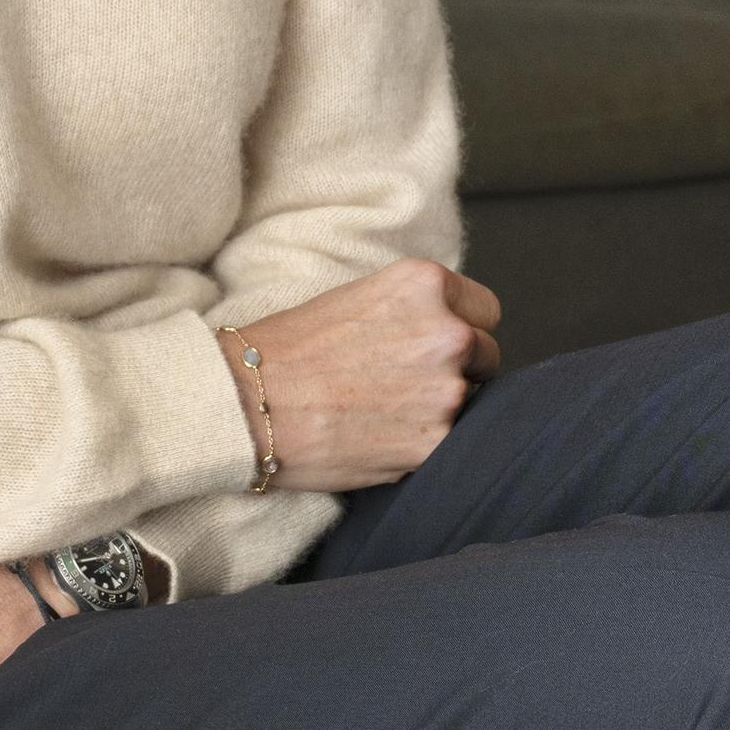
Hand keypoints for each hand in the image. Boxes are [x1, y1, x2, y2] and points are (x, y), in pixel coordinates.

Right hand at [229, 258, 502, 492]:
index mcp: (424, 284)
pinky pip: (448, 444)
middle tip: (403, 382)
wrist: (244, 401)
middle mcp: (447, 332)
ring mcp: (446, 391)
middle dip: (456, 369)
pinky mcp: (433, 443)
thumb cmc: (286, 348)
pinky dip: (421, 444)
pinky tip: (380, 437)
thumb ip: (411, 310)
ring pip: (469, 404)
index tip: (433, 344)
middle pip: (485, 357)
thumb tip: (447, 333)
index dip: (460, 327)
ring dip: (439, 409)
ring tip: (384, 412)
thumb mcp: (356, 297)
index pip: (485, 310)